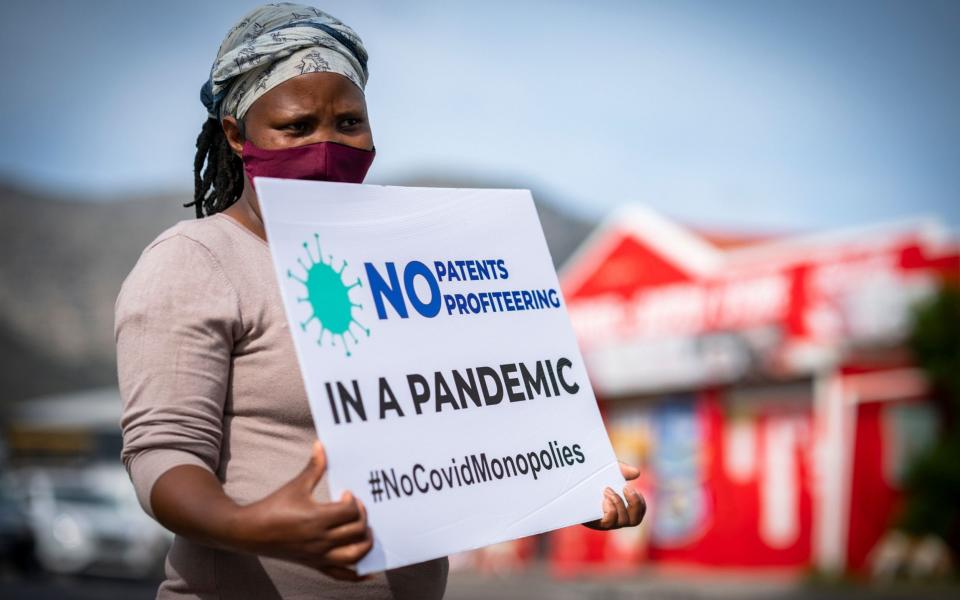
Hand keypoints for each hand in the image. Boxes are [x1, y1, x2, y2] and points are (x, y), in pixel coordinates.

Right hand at [232, 440, 372, 580]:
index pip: (350, 512)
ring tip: (366, 532)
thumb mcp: (296, 485)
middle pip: (356, 532)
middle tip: (358, 509)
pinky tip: (369, 571)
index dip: (354, 502)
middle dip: (363, 518)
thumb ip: (314, 467)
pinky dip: (357, 575)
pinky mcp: (314, 564)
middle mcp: (320, 540)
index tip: (347, 494)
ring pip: (354, 556)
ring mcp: (318, 555)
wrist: (249, 532)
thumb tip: (321, 445)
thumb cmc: (273, 506)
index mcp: (316, 519)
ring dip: (366, 544)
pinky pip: (341, 575)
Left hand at [582, 462, 645, 530]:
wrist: (569, 484)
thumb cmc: (590, 479)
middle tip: (626, 487)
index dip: (640, 504)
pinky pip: (608, 522)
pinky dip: (611, 509)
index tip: (632, 488)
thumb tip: (637, 473)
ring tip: (607, 489)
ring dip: (619, 502)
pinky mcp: (593, 523)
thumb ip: (622, 471)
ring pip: (622, 521)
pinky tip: (604, 498)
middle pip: (634, 521)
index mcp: (620, 510)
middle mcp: (614, 519)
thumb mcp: (607, 471)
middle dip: (635, 503)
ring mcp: (603, 523)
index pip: (638, 515)